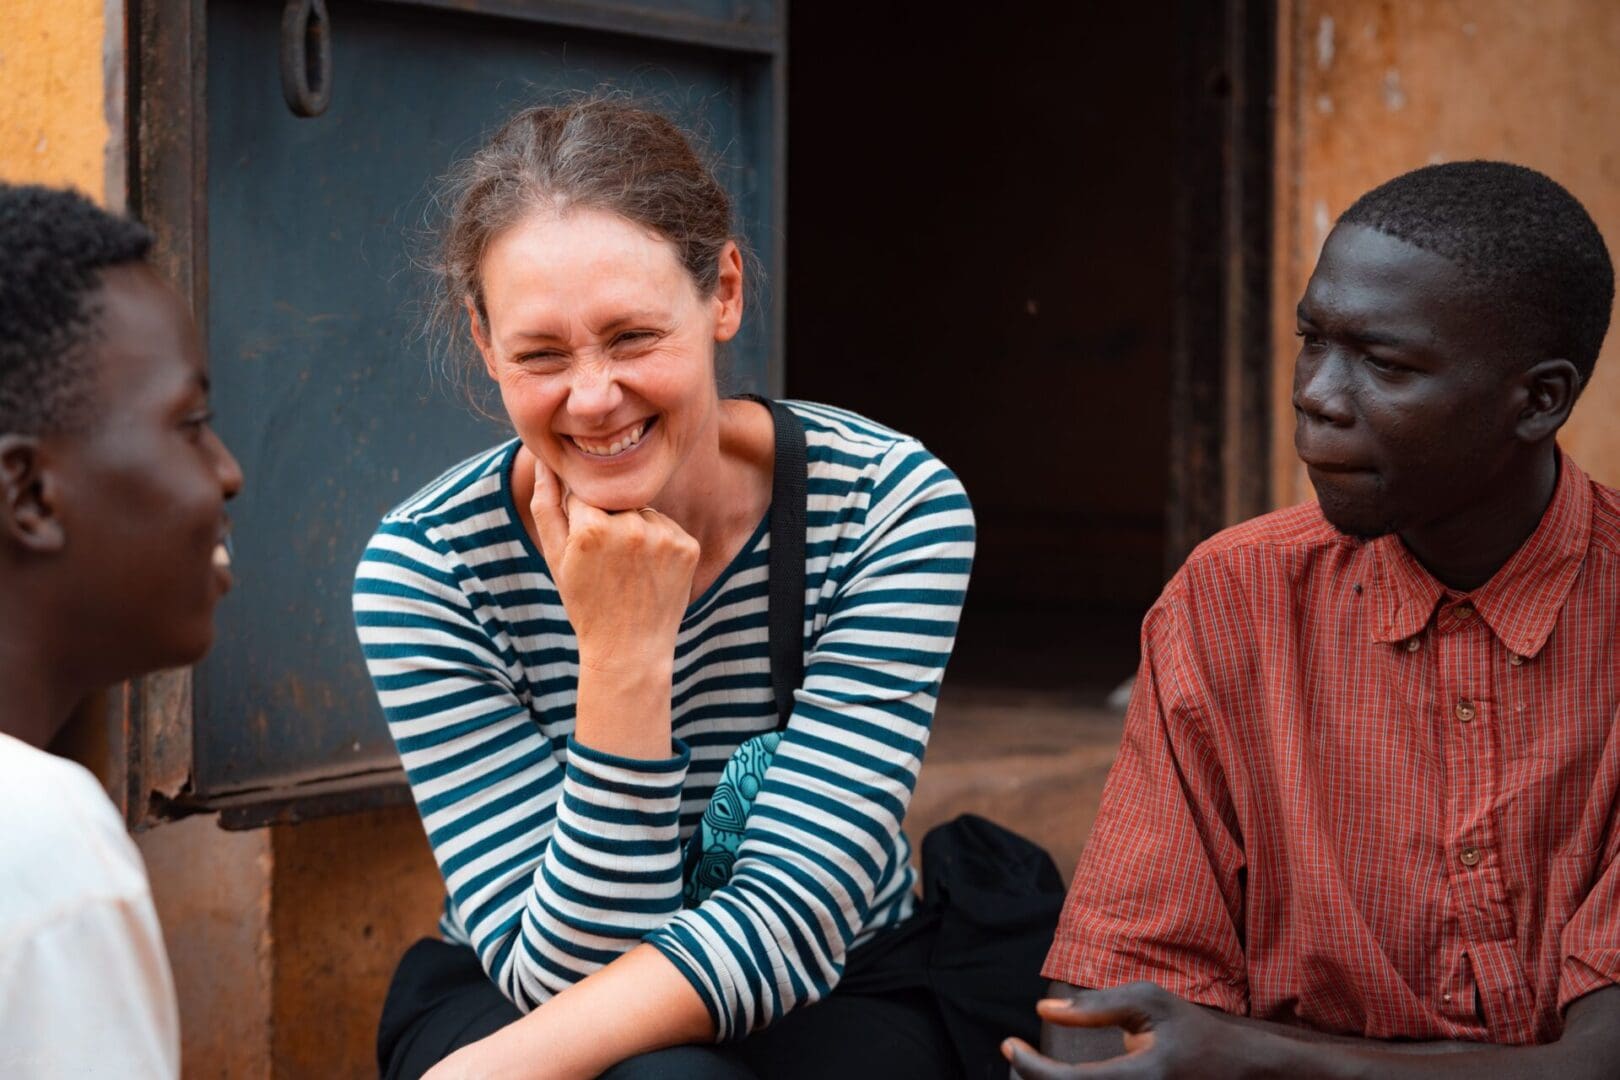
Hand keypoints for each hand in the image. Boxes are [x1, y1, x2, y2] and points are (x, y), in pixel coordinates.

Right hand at [530, 457, 699, 677]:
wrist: (629, 649)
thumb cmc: (585, 602)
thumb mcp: (555, 556)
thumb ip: (546, 503)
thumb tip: (543, 460)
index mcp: (592, 527)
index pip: (584, 496)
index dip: (582, 522)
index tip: (586, 552)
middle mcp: (631, 527)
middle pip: (616, 502)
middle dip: (610, 522)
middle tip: (609, 564)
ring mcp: (664, 537)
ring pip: (643, 512)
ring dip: (636, 530)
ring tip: (629, 570)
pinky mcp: (688, 546)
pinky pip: (668, 527)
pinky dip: (660, 543)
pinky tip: (650, 572)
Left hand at [1004, 982, 1268, 1079]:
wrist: (1241, 1073)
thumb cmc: (1194, 1032)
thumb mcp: (1151, 1003)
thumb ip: (1097, 1006)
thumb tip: (1042, 1010)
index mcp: (1141, 1078)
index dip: (1029, 1066)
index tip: (1009, 1044)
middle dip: (1035, 1079)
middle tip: (1017, 1055)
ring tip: (1038, 1066)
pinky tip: (1063, 1077)